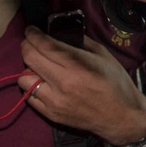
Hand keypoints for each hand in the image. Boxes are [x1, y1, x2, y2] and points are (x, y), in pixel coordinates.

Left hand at [19, 27, 145, 144]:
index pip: (45, 45)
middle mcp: (62, 83)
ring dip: (29, 68)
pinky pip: (28, 96)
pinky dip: (32, 85)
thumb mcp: (103, 55)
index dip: (33, 34)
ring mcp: (54, 101)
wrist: (121, 116)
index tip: (31, 29)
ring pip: (24, 78)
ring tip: (39, 65)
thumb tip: (61, 33)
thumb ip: (81, 42)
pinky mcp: (51, 115)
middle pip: (30, 58)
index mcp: (78, 65)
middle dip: (27, 45)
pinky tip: (42, 81)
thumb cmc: (115, 82)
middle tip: (31, 42)